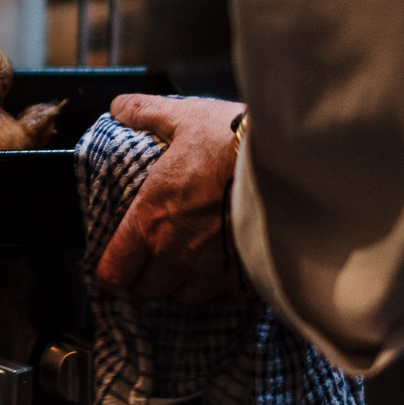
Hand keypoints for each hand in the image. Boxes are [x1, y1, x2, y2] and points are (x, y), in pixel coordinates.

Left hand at [96, 94, 246, 302]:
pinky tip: (224, 260)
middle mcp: (176, 254)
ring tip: (186, 259)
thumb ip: (146, 114)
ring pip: (182, 296)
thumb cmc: (234, 142)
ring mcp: (212, 271)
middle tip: (149, 256)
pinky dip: (218, 282)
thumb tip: (120, 108)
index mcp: (151, 221)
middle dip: (143, 276)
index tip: (115, 261)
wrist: (293, 164)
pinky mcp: (245, 278)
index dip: (110, 270)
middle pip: (145, 289)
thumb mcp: (184, 118)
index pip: (113, 271)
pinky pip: (222, 293)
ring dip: (179, 282)